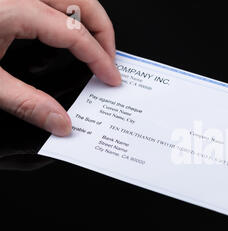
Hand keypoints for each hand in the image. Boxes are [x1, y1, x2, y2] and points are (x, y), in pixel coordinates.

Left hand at [0, 0, 120, 135]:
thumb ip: (25, 102)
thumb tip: (60, 122)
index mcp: (17, 8)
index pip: (76, 32)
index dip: (100, 57)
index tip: (111, 77)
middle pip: (82, 2)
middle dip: (104, 30)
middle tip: (110, 59)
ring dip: (87, 19)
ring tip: (93, 46)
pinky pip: (49, 1)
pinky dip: (66, 16)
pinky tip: (61, 36)